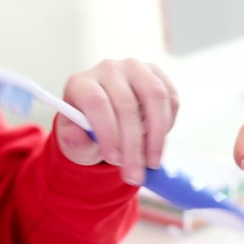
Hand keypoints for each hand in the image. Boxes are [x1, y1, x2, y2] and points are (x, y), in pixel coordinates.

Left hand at [58, 59, 177, 185]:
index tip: (114, 160)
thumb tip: (79, 138)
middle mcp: (108, 69)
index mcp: (81, 83)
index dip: (108, 133)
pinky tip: (157, 142)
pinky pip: (170, 98)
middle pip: (127, 105)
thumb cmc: (86, 130)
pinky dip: (168, 124)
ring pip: (154, 98)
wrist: (104, 117)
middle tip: (135, 174)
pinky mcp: (156, 73)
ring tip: (151, 162)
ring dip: (157, 136)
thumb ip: (74, 140)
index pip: (97, 103)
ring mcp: (134, 68)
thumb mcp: (74, 140)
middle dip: (133, 146)